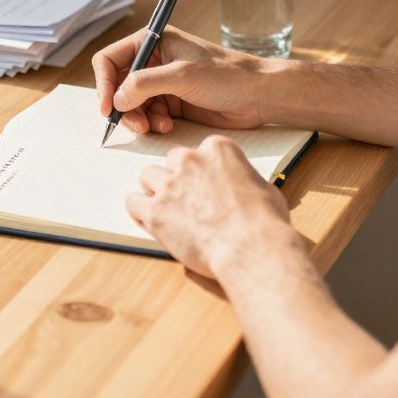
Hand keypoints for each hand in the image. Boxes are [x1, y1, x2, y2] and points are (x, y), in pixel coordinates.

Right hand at [92, 26, 274, 133]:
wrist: (258, 95)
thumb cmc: (227, 75)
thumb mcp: (182, 75)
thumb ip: (145, 84)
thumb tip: (117, 99)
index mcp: (154, 41)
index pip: (111, 59)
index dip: (104, 83)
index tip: (107, 106)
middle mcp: (154, 60)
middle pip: (118, 85)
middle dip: (123, 106)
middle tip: (135, 124)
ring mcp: (162, 82)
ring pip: (132, 104)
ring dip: (138, 118)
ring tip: (154, 127)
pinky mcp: (172, 102)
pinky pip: (148, 115)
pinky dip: (152, 123)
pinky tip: (167, 127)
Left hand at [126, 135, 294, 278]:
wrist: (251, 248)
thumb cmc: (264, 222)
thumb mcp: (262, 188)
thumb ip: (242, 180)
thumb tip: (243, 188)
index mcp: (217, 150)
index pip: (199, 151)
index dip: (201, 170)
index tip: (205, 184)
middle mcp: (189, 160)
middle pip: (171, 160)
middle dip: (177, 177)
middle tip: (187, 199)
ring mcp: (169, 185)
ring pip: (148, 176)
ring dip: (155, 190)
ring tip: (167, 209)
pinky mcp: (155, 211)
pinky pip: (133, 202)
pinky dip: (140, 211)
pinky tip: (151, 221)